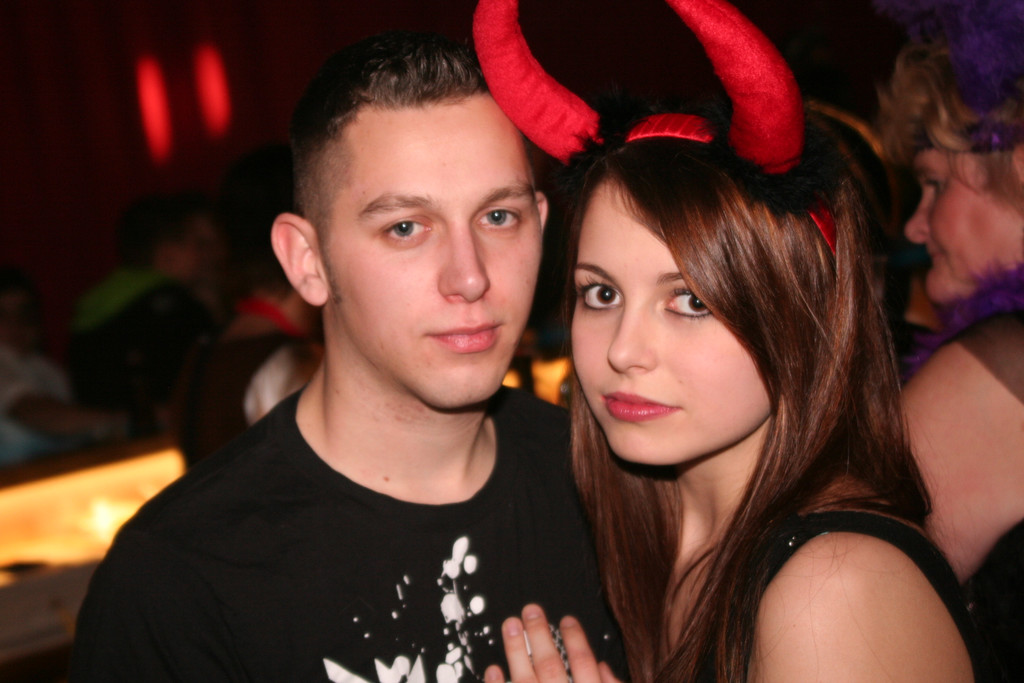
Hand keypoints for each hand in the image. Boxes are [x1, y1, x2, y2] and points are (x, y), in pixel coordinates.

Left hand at [484, 604, 620, 682]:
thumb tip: (605, 668)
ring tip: (510, 626)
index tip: (567, 620)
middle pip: (550, 666)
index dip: (575, 638)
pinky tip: (492, 669)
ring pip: (525, 679)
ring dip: (515, 650)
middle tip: (531, 610)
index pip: (584, 663)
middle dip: (539, 634)